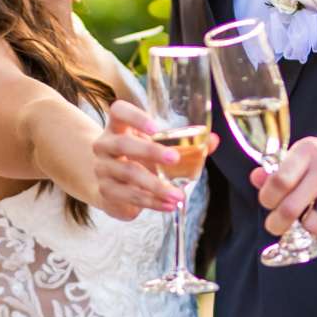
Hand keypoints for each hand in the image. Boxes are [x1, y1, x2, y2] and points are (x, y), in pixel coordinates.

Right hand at [91, 100, 217, 221]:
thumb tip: (213, 140)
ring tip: (177, 195)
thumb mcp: (156, 148)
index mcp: (118, 126)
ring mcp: (102, 169)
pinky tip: (168, 205)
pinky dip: (151, 202)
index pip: (119, 112)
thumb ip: (184, 143)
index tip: (155, 127)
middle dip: (150, 151)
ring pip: (128, 174)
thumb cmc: (138, 159)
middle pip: (123, 144)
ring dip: (155, 185)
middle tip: (175, 158)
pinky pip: (129, 196)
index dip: (135, 117)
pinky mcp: (106, 191)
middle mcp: (105, 145)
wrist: (111, 185)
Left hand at [254, 124, 316, 242]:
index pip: (277, 183)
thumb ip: (277, 171)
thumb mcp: (303, 158)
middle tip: (277, 226)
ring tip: (311, 218)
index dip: (267, 200)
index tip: (269, 204)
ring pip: (313, 225)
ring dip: (308, 228)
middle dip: (278, 224)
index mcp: (309, 151)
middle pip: (290, 209)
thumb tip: (256, 179)